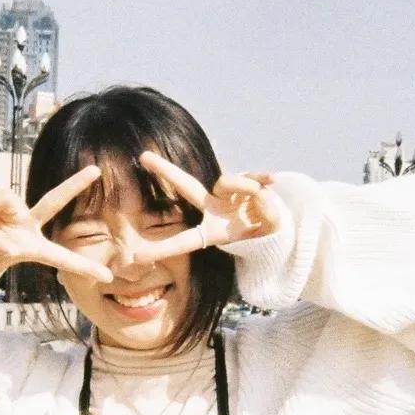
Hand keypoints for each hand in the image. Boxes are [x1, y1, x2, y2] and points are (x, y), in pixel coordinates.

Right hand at [0, 166, 114, 283]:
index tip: (109, 276)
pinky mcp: (1, 199)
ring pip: (5, 195)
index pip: (62, 257)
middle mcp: (29, 225)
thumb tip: (9, 245)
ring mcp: (16, 210)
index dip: (84, 266)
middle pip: (54, 200)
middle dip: (75, 184)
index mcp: (32, 248)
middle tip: (97, 170)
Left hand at [132, 151, 284, 263]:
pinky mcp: (245, 183)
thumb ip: (268, 219)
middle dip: (166, 171)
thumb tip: (261, 193)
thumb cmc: (264, 237)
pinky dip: (261, 178)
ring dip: (245, 187)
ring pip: (228, 182)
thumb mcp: (265, 237)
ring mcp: (228, 194)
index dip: (162, 250)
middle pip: (187, 186)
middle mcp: (214, 208)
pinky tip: (273, 180)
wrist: (278, 228)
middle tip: (143, 157)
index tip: (136, 256)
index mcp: (211, 231)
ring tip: (261, 194)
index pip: (184, 240)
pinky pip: (250, 176)